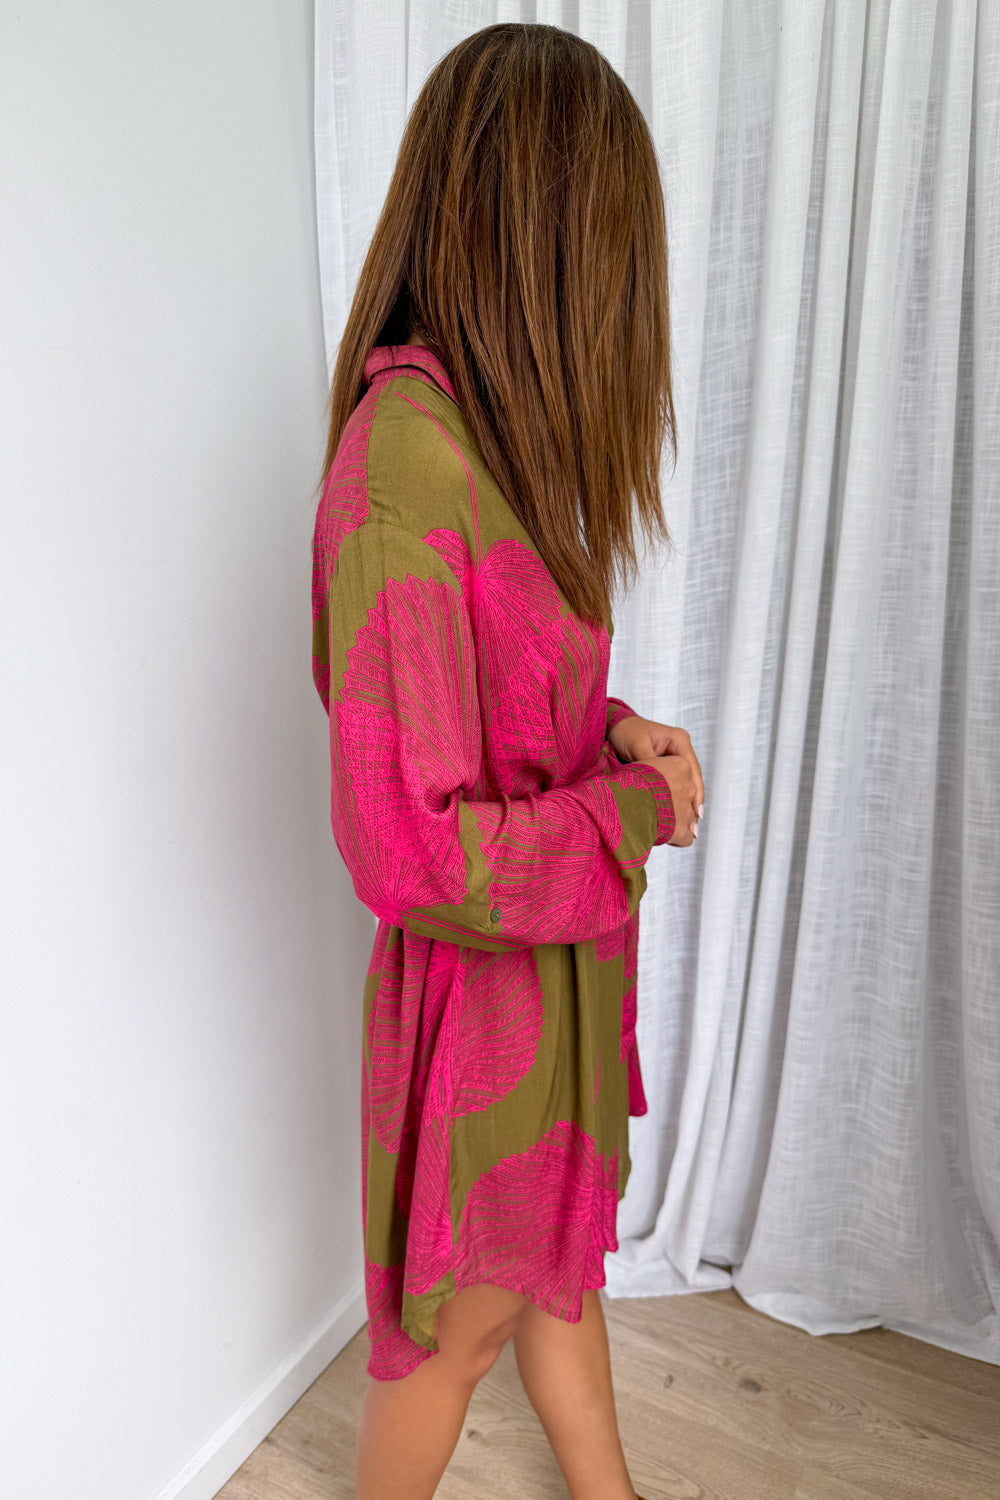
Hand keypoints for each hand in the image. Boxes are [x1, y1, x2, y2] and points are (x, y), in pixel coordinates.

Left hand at [609, 715, 704, 843]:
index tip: (696, 812)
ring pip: (685, 785)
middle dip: (694, 802)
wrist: (614, 727)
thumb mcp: (637, 746)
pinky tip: (677, 816)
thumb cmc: (625, 732)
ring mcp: (675, 758)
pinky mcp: (667, 767)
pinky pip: (675, 785)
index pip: (692, 769)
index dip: (695, 792)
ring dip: (686, 804)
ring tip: (689, 827)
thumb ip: (651, 764)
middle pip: (692, 780)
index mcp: (679, 740)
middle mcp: (681, 749)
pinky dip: (676, 799)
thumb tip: (661, 785)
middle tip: (694, 827)